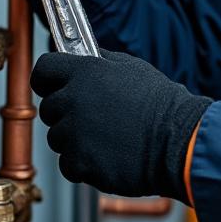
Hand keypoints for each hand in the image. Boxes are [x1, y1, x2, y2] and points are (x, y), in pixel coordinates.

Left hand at [32, 50, 210, 201]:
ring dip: (75, 140)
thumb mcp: (131, 68)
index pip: (42, 70)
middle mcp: (73, 100)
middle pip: (49, 108)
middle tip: (94, 118)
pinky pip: (67, 164)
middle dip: (66, 114)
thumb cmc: (160, 105)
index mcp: (84, 72)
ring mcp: (73, 133)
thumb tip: (82, 56)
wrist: (178, 141)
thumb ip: (99, 62)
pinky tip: (107, 155)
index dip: (47, 80)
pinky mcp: (79, 162)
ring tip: (107, 138)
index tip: (52, 87)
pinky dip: (83, 164)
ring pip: (57, 138)